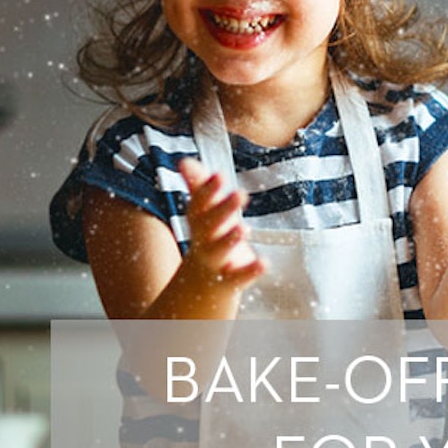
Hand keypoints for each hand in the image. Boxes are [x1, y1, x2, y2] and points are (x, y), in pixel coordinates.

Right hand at [175, 157, 264, 292]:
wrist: (199, 287)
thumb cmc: (208, 239)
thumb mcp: (202, 215)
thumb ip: (198, 187)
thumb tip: (183, 161)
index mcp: (199, 222)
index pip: (199, 204)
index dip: (208, 191)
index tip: (219, 175)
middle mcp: (203, 240)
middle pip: (210, 224)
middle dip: (224, 209)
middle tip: (240, 193)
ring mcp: (216, 261)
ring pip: (219, 250)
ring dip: (230, 239)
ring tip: (244, 227)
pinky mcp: (229, 280)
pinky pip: (238, 276)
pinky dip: (250, 270)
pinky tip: (264, 262)